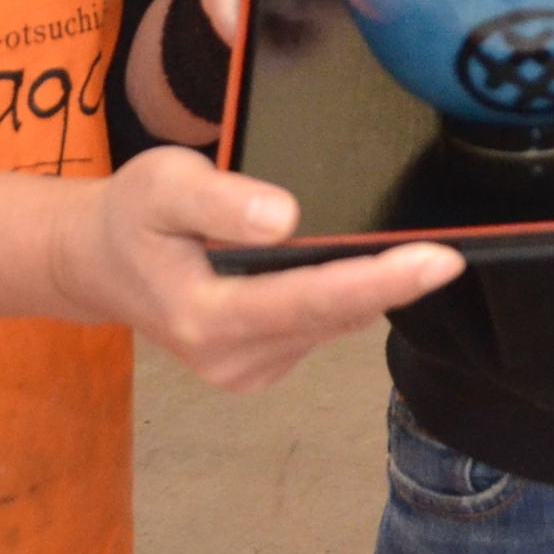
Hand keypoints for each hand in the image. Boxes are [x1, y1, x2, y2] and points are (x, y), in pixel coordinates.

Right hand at [48, 147, 460, 393]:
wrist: (98, 262)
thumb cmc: (132, 214)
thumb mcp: (162, 184)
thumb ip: (221, 200)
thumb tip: (286, 218)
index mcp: (205, 317)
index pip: (309, 299)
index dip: (379, 280)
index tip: (440, 261)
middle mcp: (231, 357)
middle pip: (332, 316)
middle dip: (394, 283)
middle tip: (456, 248)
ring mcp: (247, 370)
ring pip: (332, 324)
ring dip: (370, 288)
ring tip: (409, 245)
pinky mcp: (261, 367)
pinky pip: (322, 328)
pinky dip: (344, 296)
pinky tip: (352, 264)